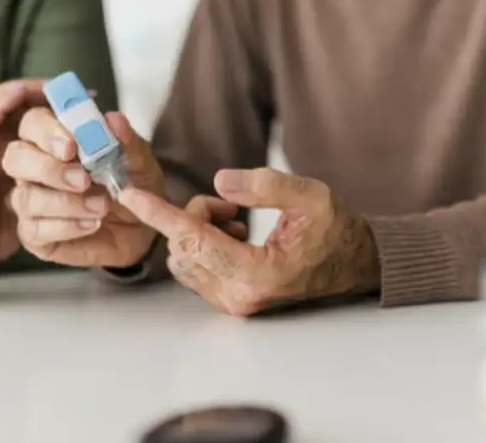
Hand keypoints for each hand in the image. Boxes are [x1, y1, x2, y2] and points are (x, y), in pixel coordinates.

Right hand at [1, 109, 163, 267]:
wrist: (142, 227)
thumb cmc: (132, 185)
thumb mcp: (139, 161)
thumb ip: (126, 141)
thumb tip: (114, 119)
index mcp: (55, 139)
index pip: (33, 122)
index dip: (46, 131)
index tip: (72, 147)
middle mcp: (34, 167)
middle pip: (15, 157)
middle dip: (48, 168)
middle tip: (83, 180)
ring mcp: (31, 200)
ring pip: (25, 197)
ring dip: (66, 203)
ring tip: (102, 206)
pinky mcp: (34, 234)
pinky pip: (33, 230)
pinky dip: (66, 227)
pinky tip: (92, 224)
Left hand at [119, 168, 380, 315]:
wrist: (354, 264)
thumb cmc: (335, 230)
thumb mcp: (310, 196)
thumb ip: (264, 186)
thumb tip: (217, 182)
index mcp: (257, 273)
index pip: (193, 239)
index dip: (159, 213)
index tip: (131, 194)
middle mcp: (239, 296)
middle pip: (183, 248)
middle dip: (195, 216)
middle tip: (231, 203)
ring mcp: (234, 302)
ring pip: (184, 259)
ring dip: (198, 230)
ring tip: (236, 217)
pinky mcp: (232, 300)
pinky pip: (196, 268)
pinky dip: (203, 243)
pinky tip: (234, 232)